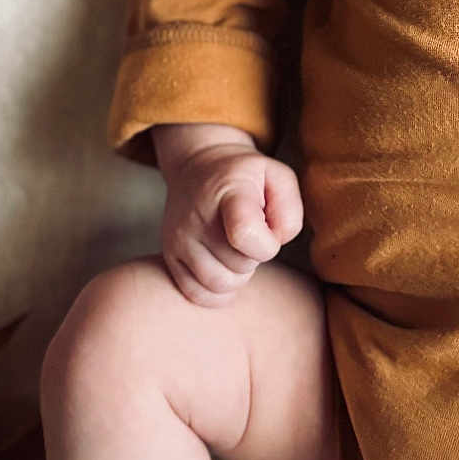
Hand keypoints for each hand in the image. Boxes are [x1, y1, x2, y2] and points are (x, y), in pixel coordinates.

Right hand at [154, 123, 303, 306]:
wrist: (199, 166)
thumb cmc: (246, 177)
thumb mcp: (277, 176)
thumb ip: (289, 210)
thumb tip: (276, 242)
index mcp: (229, 193)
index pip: (244, 233)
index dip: (267, 244)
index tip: (269, 232)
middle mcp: (198, 217)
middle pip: (238, 266)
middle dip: (254, 257)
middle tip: (251, 236)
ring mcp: (180, 238)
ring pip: (219, 285)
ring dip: (237, 275)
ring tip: (237, 250)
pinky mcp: (170, 255)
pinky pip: (197, 294)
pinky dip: (217, 291)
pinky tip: (224, 267)